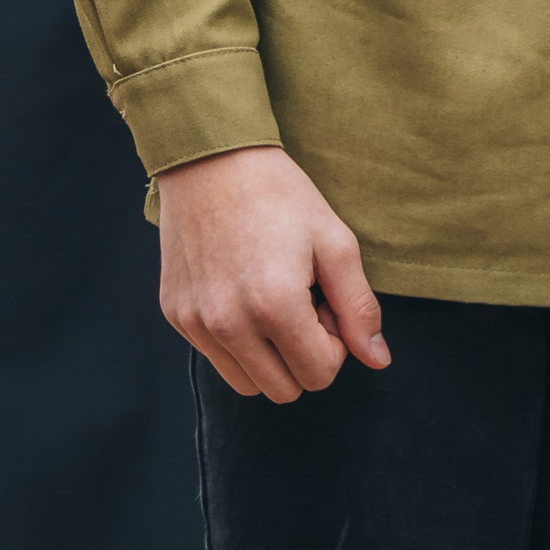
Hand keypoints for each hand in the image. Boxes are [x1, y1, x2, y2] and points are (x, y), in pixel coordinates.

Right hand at [157, 144, 390, 401]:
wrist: (208, 160)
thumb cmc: (279, 196)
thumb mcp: (335, 243)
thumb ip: (359, 308)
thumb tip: (376, 361)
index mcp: (274, 306)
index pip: (320, 376)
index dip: (334, 345)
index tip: (324, 303)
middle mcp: (228, 323)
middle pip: (284, 390)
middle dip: (303, 357)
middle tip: (301, 305)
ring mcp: (194, 321)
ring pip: (247, 384)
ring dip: (269, 358)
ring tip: (271, 305)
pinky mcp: (174, 313)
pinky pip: (215, 356)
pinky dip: (236, 340)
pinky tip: (240, 292)